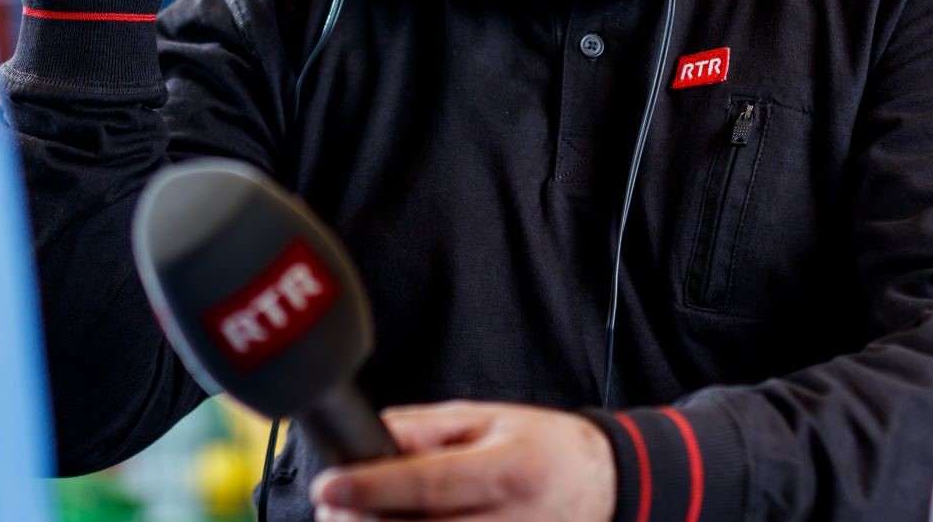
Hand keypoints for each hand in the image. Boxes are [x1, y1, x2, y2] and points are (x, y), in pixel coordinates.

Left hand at [312, 402, 613, 521]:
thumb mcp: (490, 420)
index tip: (329, 485)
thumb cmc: (543, 450)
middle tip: (329, 506)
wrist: (603, 489)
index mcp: (512, 469)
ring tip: (349, 520)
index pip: (432, 483)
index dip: (373, 487)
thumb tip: (369, 437)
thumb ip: (427, 429)